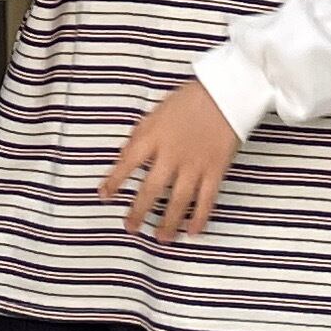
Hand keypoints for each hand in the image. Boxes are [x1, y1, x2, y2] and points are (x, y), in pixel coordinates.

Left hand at [100, 80, 240, 243]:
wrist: (226, 92)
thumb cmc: (189, 99)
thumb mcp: (157, 112)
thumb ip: (141, 135)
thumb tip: (126, 156)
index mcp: (154, 137)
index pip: (127, 162)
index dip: (114, 180)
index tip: (104, 196)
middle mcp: (172, 155)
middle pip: (151, 190)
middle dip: (139, 212)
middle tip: (131, 228)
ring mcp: (195, 165)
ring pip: (178, 201)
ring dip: (169, 223)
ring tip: (161, 239)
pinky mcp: (216, 170)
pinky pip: (206, 200)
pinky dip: (200, 218)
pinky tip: (192, 232)